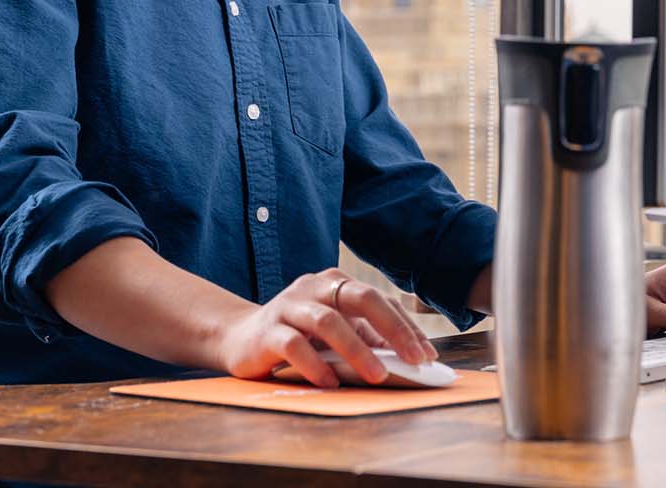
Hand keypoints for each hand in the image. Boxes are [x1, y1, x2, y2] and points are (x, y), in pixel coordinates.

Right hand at [217, 268, 437, 386]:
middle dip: (392, 329)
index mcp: (335, 283)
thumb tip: (406, 358)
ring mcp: (289, 306)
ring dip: (357, 350)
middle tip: (414, 359)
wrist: (238, 338)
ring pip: (328, 322)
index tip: (427, 354)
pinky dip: (315, 365)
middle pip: (361, 299)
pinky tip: (331, 382)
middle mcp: (314, 287)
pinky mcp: (267, 331)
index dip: (406, 327)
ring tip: (377, 375)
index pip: (380, 300)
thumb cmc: (297, 336)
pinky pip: (294, 345)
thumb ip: (365, 338)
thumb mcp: (334, 333)